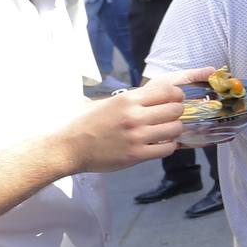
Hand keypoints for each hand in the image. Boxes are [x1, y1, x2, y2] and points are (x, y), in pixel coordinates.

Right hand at [53, 67, 214, 172]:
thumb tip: (156, 94)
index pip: (168, 91)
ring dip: (174, 130)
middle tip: (170, 117)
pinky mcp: (137, 155)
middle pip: (176, 109)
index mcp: (128, 100)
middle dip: (177, 112)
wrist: (68, 148)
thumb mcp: (108, 103)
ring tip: (166, 131)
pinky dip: (168, 146)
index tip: (174, 100)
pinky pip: (167, 149)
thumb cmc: (86, 124)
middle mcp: (135, 116)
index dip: (176, 95)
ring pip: (175, 129)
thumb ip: (132, 99)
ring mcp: (137, 136)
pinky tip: (160, 144)